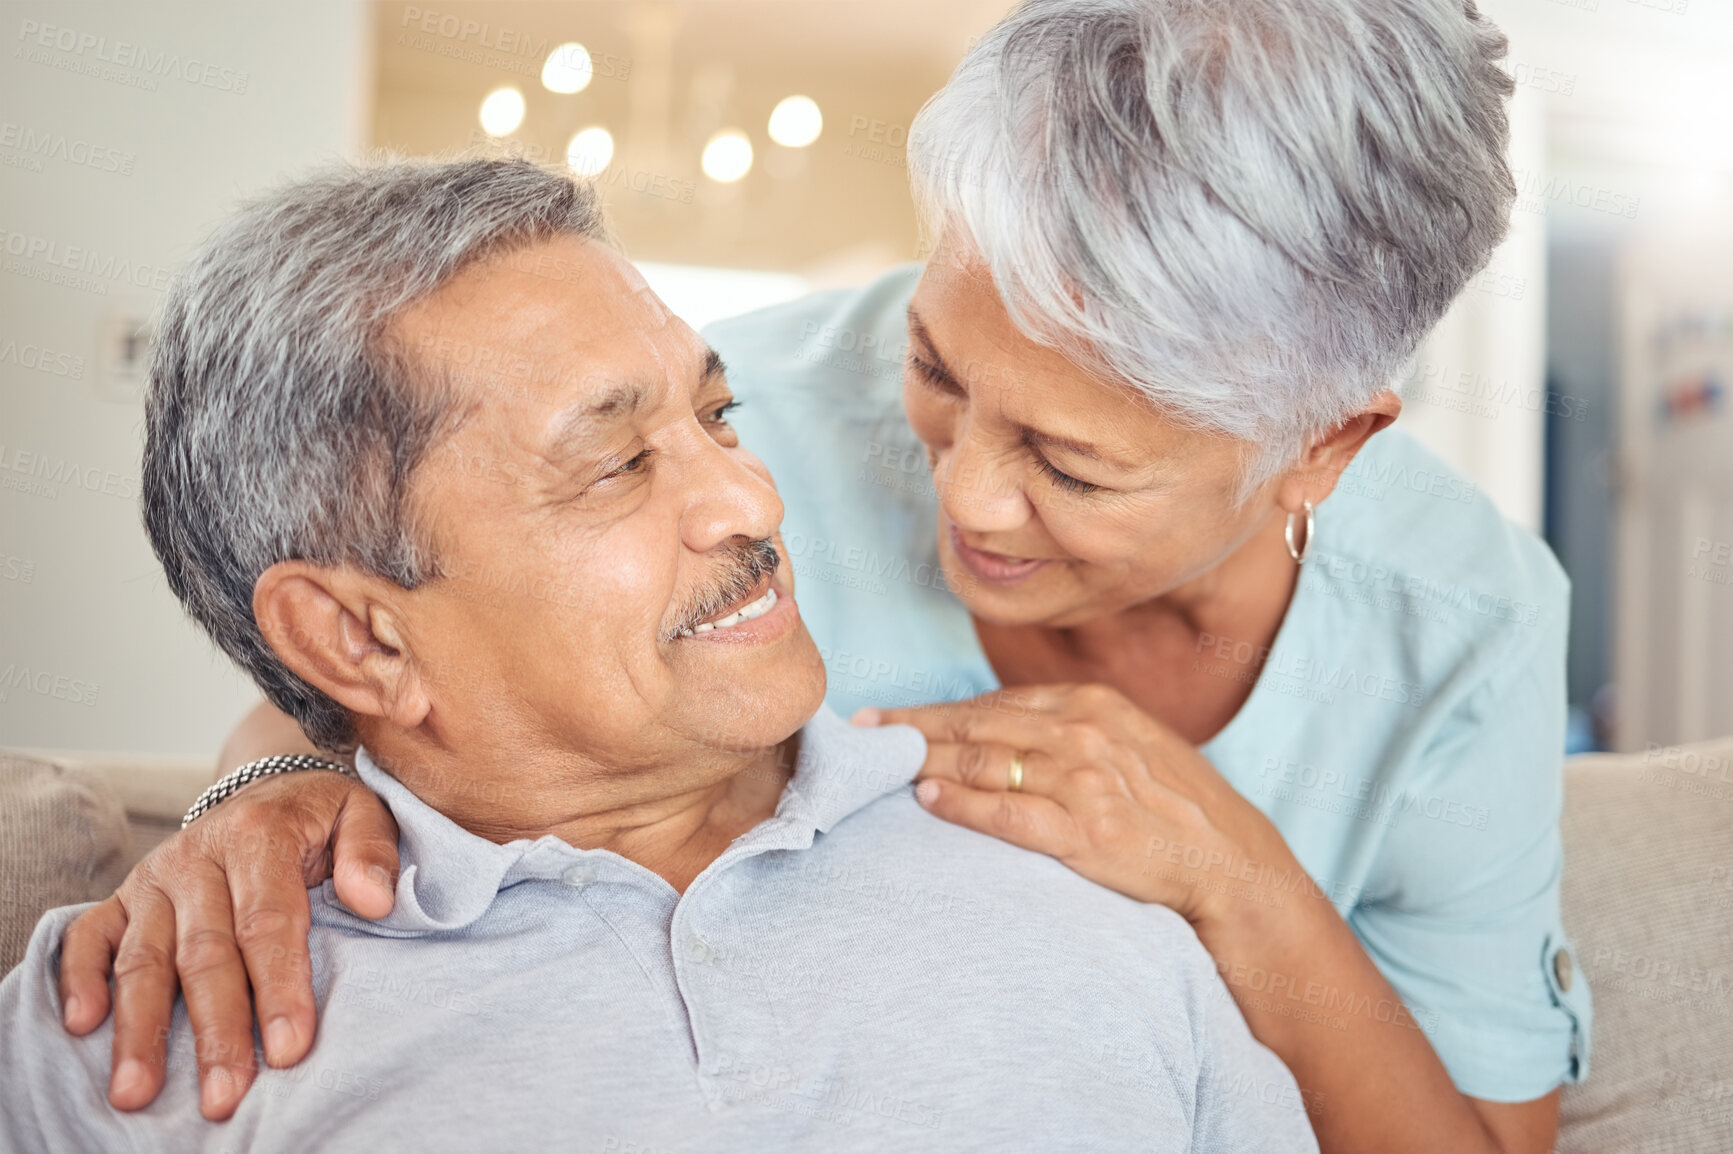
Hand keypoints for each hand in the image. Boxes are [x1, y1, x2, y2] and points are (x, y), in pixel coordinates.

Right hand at [57, 770, 399, 1119]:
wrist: (268, 785)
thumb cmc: (319, 816)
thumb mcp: (361, 812)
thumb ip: (372, 851)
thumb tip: (373, 900)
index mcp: (258, 835)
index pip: (268, 922)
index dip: (278, 988)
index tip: (288, 1050)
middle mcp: (196, 858)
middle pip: (204, 953)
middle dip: (215, 1030)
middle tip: (223, 1095)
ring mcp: (153, 879)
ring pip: (143, 959)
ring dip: (140, 1029)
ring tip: (139, 1091)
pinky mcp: (122, 897)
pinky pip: (88, 937)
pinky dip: (79, 978)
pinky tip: (82, 1026)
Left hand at [859, 684, 1301, 929]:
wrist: (1231, 863)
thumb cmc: (1175, 807)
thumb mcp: (1129, 744)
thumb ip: (1069, 730)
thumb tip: (998, 729)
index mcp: (1093, 704)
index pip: (995, 704)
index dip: (935, 711)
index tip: (889, 717)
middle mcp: (1084, 732)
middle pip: (976, 726)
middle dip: (911, 729)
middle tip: (862, 733)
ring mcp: (1084, 781)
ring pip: (982, 763)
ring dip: (922, 762)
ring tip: (878, 765)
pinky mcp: (1085, 832)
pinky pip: (1006, 814)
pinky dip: (960, 804)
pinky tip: (925, 800)